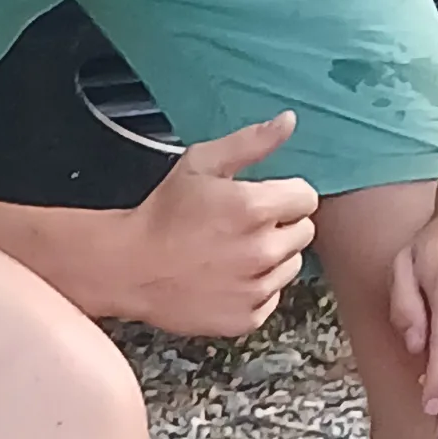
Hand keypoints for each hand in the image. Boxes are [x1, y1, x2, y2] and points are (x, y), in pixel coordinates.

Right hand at [109, 117, 317, 340]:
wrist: (130, 267)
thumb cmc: (162, 214)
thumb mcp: (201, 164)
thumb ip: (250, 142)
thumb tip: (289, 121)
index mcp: (255, 208)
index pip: (307, 198)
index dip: (285, 195)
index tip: (261, 199)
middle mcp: (262, 251)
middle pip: (303, 232)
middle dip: (280, 225)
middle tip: (242, 226)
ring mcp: (256, 288)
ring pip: (290, 266)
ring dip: (271, 257)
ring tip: (233, 252)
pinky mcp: (247, 317)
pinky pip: (272, 297)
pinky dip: (255, 288)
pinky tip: (227, 277)